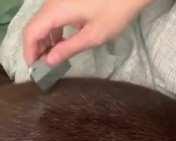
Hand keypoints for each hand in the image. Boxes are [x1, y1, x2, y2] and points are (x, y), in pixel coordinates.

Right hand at [23, 0, 151, 65]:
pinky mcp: (69, 0)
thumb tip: (49, 61)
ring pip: (44, 21)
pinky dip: (55, 31)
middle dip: (37, 47)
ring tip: (54, 58)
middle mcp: (53, 3)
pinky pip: (54, 16)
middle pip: (35, 26)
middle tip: (44, 67)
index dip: (29, 51)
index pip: (31, 32)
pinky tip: (63, 43)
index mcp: (55, 11)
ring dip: (46, 40)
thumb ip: (69, 48)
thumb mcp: (93, 36)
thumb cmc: (115, 13)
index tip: (34, 68)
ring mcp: (61, 0)